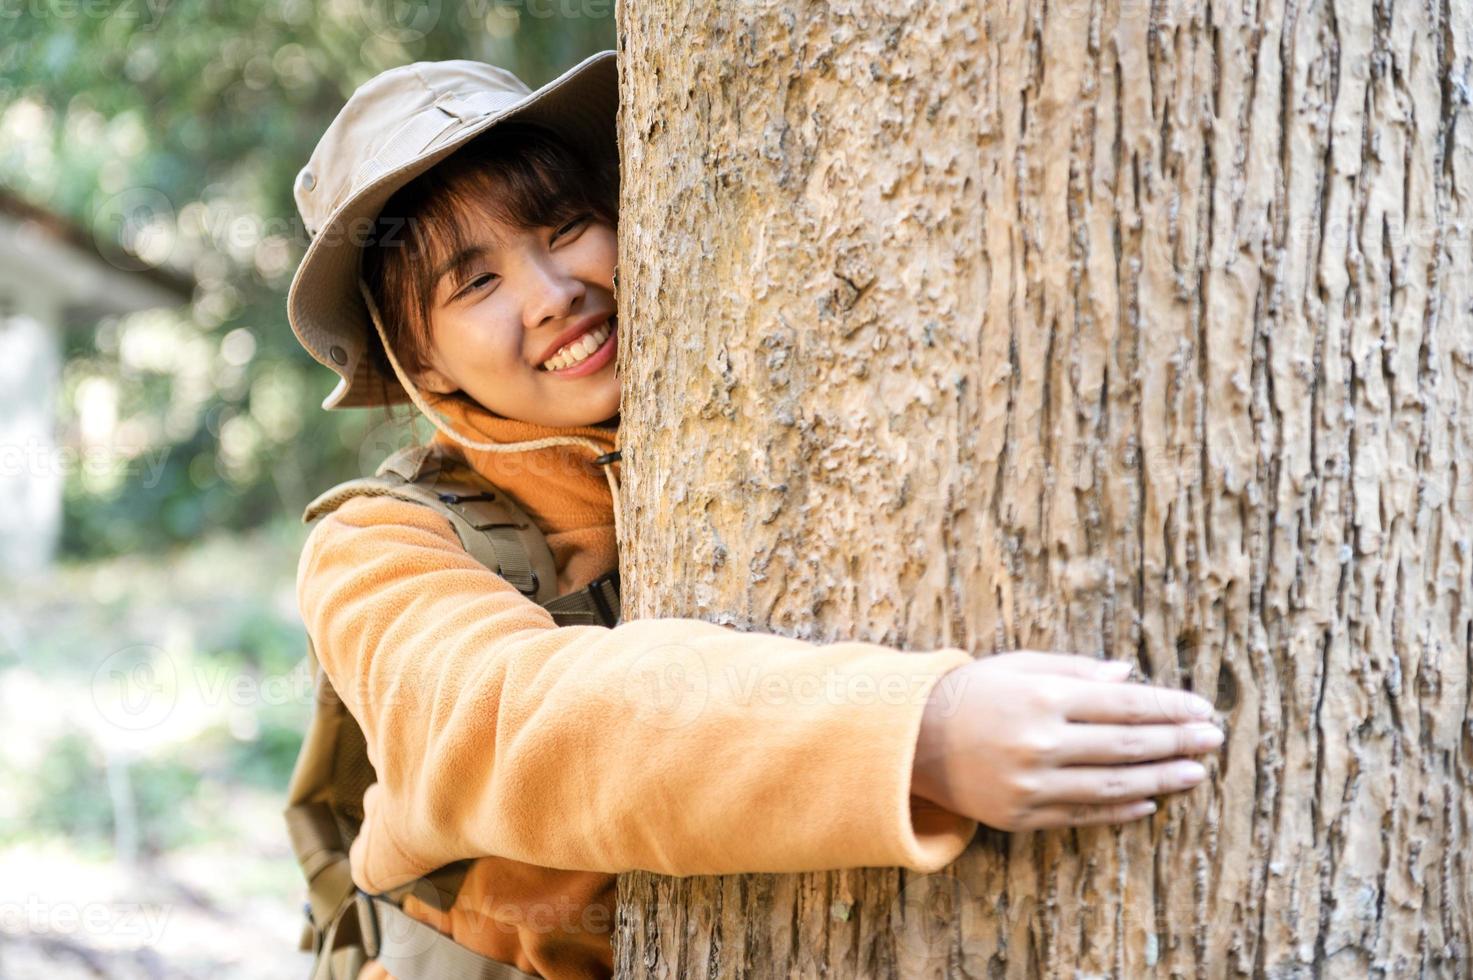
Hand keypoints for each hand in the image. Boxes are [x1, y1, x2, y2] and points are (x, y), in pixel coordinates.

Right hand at [910, 651, 1222, 831]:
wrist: (911, 738)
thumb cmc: (971, 692)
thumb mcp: (1020, 666)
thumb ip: (1076, 671)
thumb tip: (1129, 676)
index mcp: (1043, 698)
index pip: (1125, 704)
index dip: (1169, 707)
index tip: (1202, 709)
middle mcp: (1040, 743)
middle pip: (1127, 745)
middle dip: (1177, 741)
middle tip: (1213, 738)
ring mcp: (1031, 784)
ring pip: (1113, 786)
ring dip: (1160, 779)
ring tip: (1195, 773)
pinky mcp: (1021, 815)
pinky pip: (1083, 815)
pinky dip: (1120, 811)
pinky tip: (1149, 802)